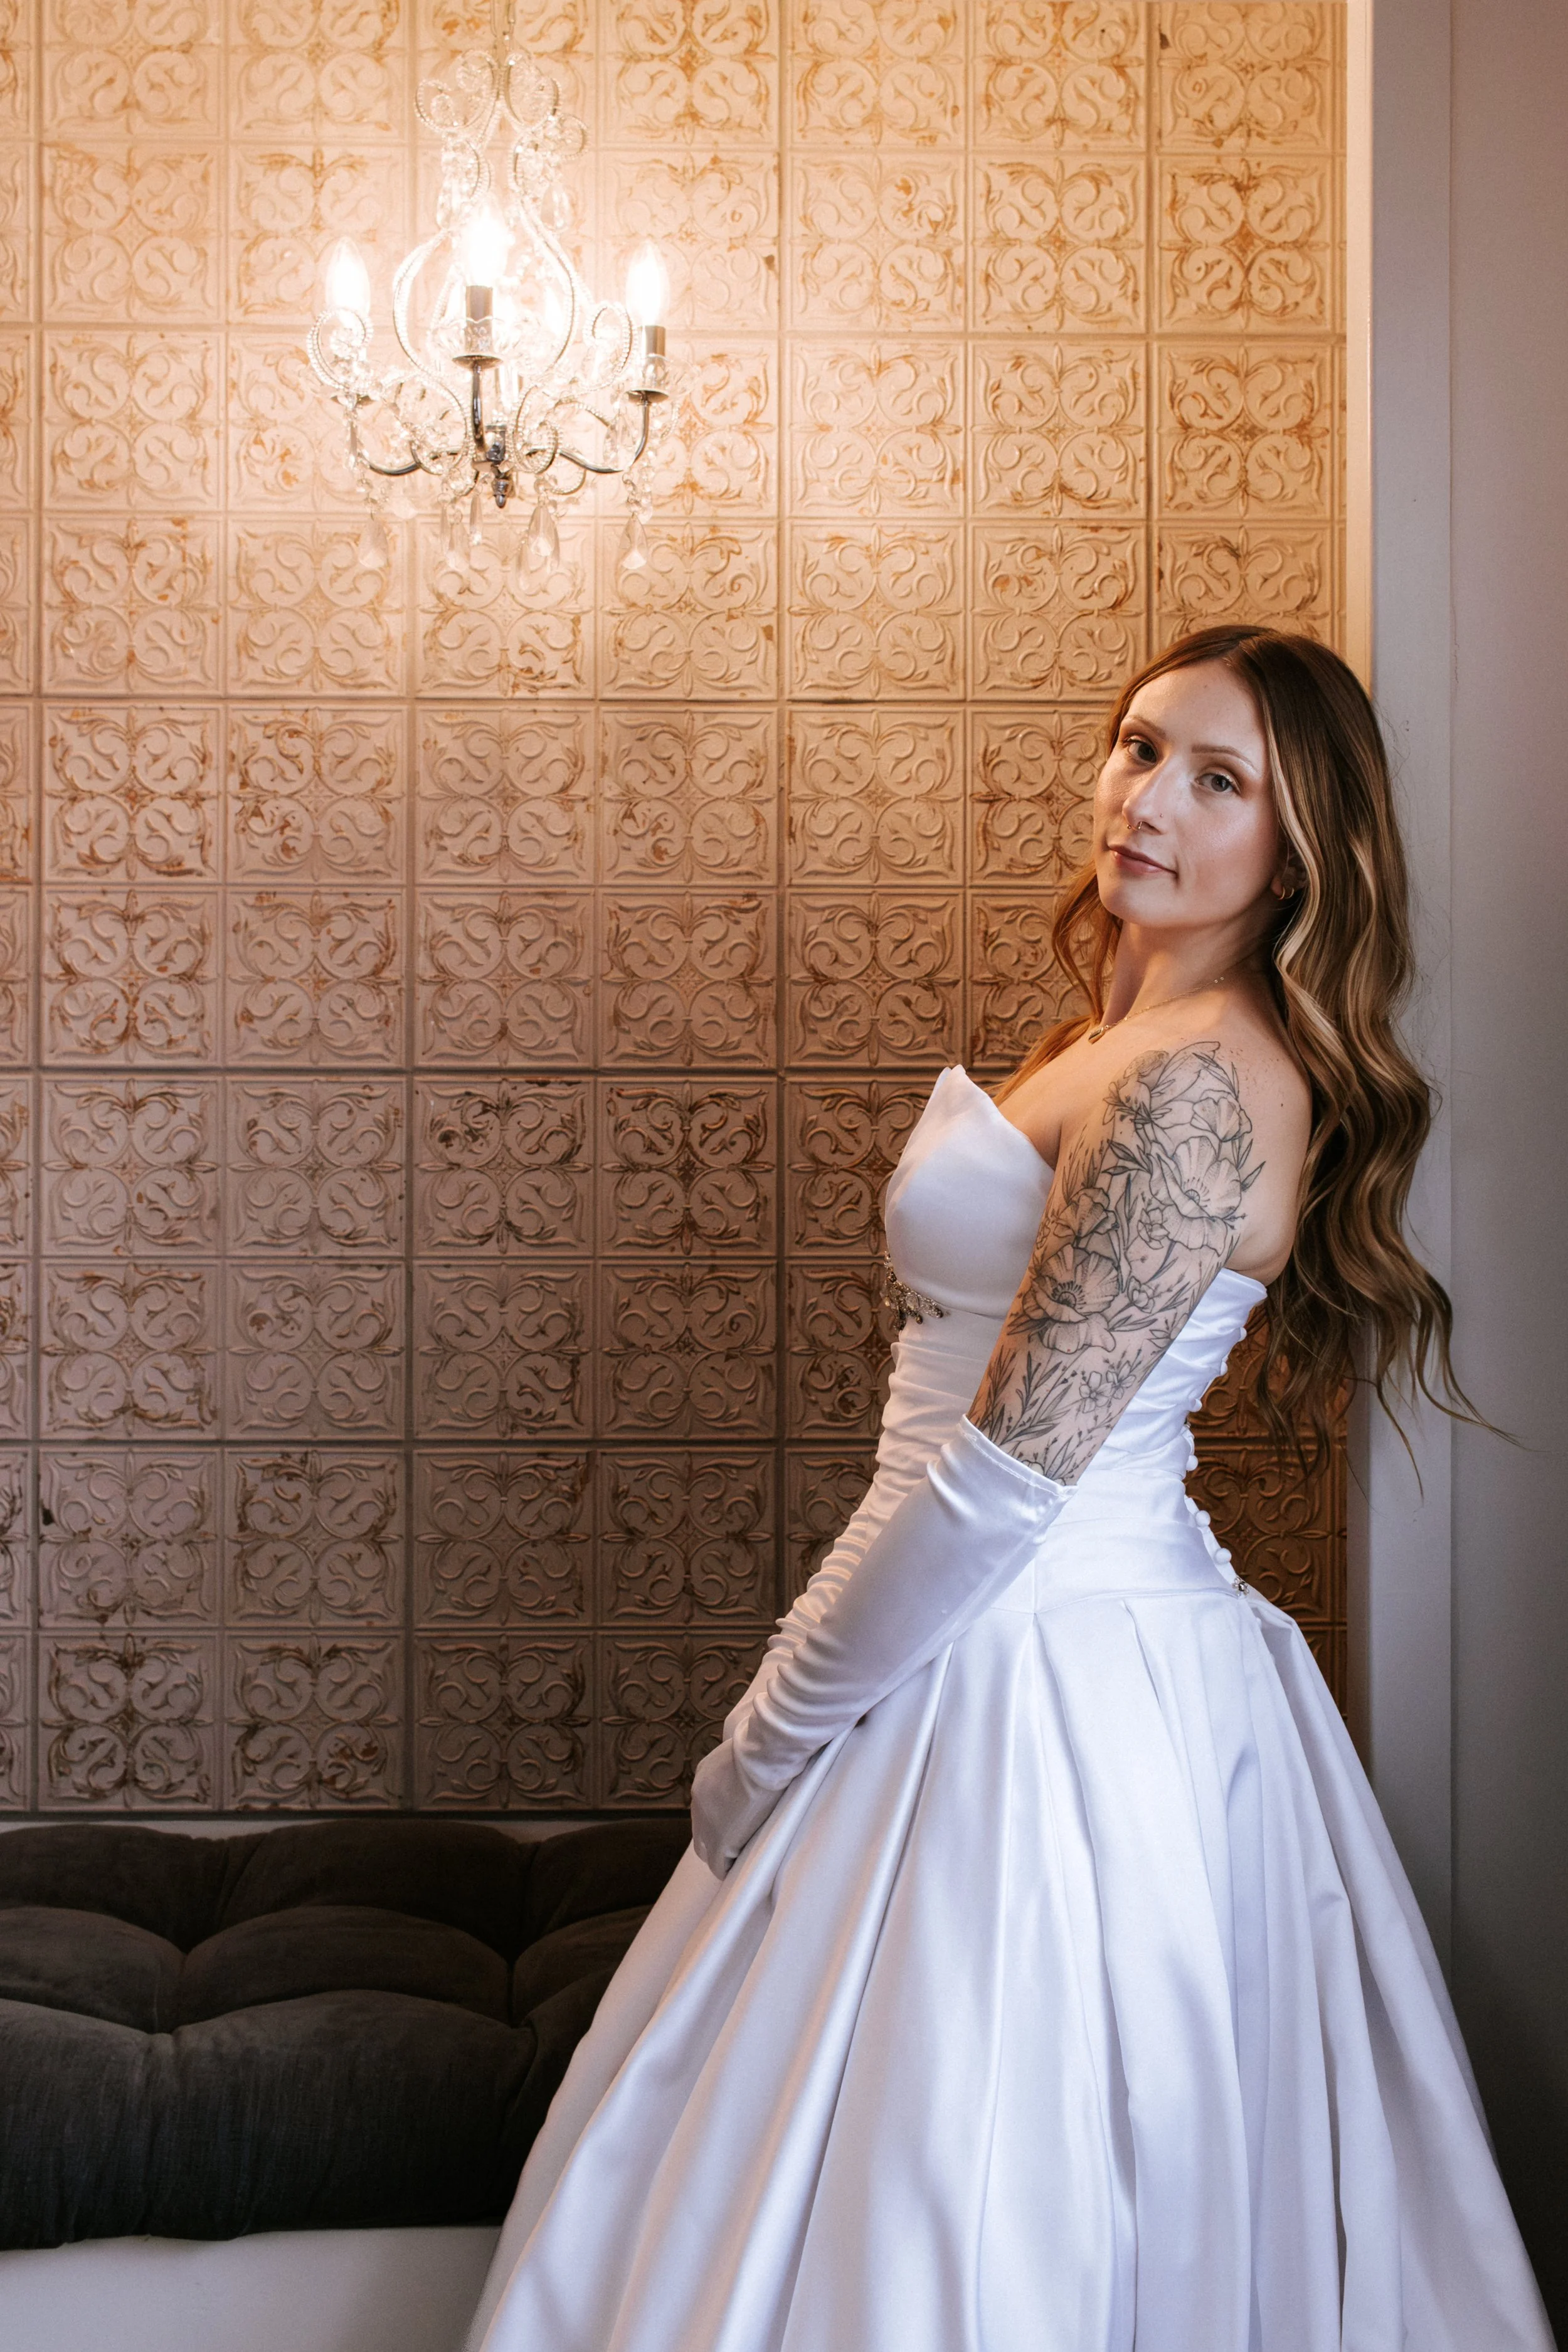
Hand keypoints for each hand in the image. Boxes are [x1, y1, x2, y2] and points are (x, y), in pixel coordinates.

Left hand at [690, 1737, 782, 1878]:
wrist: (764, 1758)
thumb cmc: (763, 1750)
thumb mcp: (743, 1754)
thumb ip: (741, 1768)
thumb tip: (756, 1769)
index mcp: (704, 1779)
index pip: (706, 1807)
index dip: (721, 1817)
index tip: (737, 1821)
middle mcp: (699, 1801)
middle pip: (700, 1829)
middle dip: (716, 1838)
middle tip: (738, 1844)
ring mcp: (707, 1821)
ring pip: (706, 1849)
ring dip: (721, 1855)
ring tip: (739, 1860)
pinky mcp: (720, 1839)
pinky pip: (719, 1863)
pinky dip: (728, 1867)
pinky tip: (739, 1869)